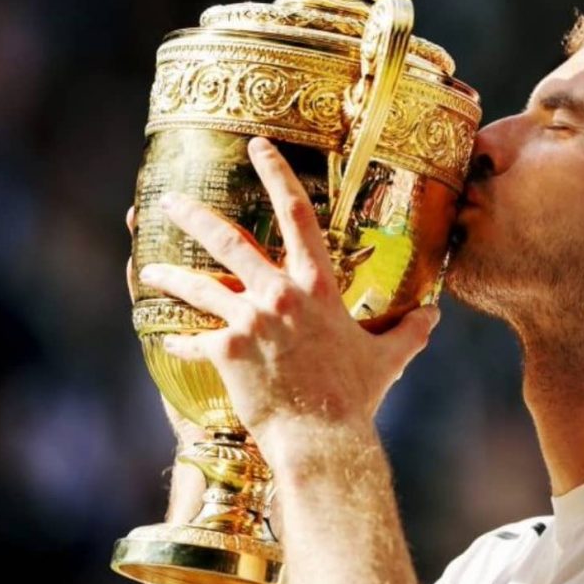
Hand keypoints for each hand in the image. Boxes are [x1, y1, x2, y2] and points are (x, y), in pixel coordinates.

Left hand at [136, 136, 439, 463]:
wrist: (322, 437)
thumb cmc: (356, 397)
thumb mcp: (389, 358)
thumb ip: (409, 331)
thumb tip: (433, 314)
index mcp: (318, 286)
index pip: (297, 214)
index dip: (277, 174)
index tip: (257, 146)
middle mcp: (280, 294)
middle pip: (229, 242)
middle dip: (195, 215)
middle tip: (169, 200)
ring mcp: (250, 321)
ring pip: (200, 286)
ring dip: (171, 274)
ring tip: (150, 267)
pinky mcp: (227, 351)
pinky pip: (192, 340)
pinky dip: (178, 339)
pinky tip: (165, 337)